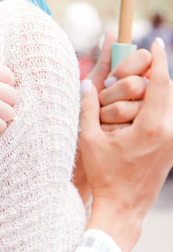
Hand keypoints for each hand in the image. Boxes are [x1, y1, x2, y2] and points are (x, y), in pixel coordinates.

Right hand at [78, 39, 172, 251]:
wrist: (123, 208)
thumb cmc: (104, 175)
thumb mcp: (90, 139)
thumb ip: (89, 108)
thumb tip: (88, 83)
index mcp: (151, 127)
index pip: (160, 83)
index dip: (158, 60)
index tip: (153, 43)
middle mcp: (169, 132)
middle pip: (169, 90)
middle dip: (154, 74)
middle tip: (137, 67)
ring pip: (170, 104)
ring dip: (155, 92)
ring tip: (136, 90)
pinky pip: (168, 118)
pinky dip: (157, 107)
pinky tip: (139, 109)